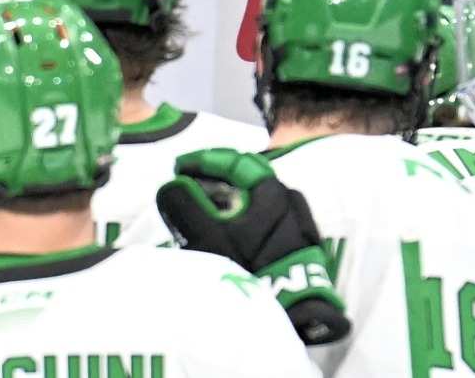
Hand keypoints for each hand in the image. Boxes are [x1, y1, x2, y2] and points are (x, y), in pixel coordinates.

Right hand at [157, 148, 351, 346]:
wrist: (294, 313)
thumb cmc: (249, 267)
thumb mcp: (209, 236)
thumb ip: (186, 205)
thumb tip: (171, 185)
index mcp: (271, 189)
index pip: (234, 161)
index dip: (203, 160)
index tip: (179, 168)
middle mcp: (291, 198)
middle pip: (250, 177)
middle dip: (217, 178)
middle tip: (191, 186)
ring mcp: (301, 222)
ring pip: (261, 199)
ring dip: (234, 198)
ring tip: (208, 210)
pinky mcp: (303, 245)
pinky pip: (271, 219)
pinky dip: (248, 218)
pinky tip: (234, 232)